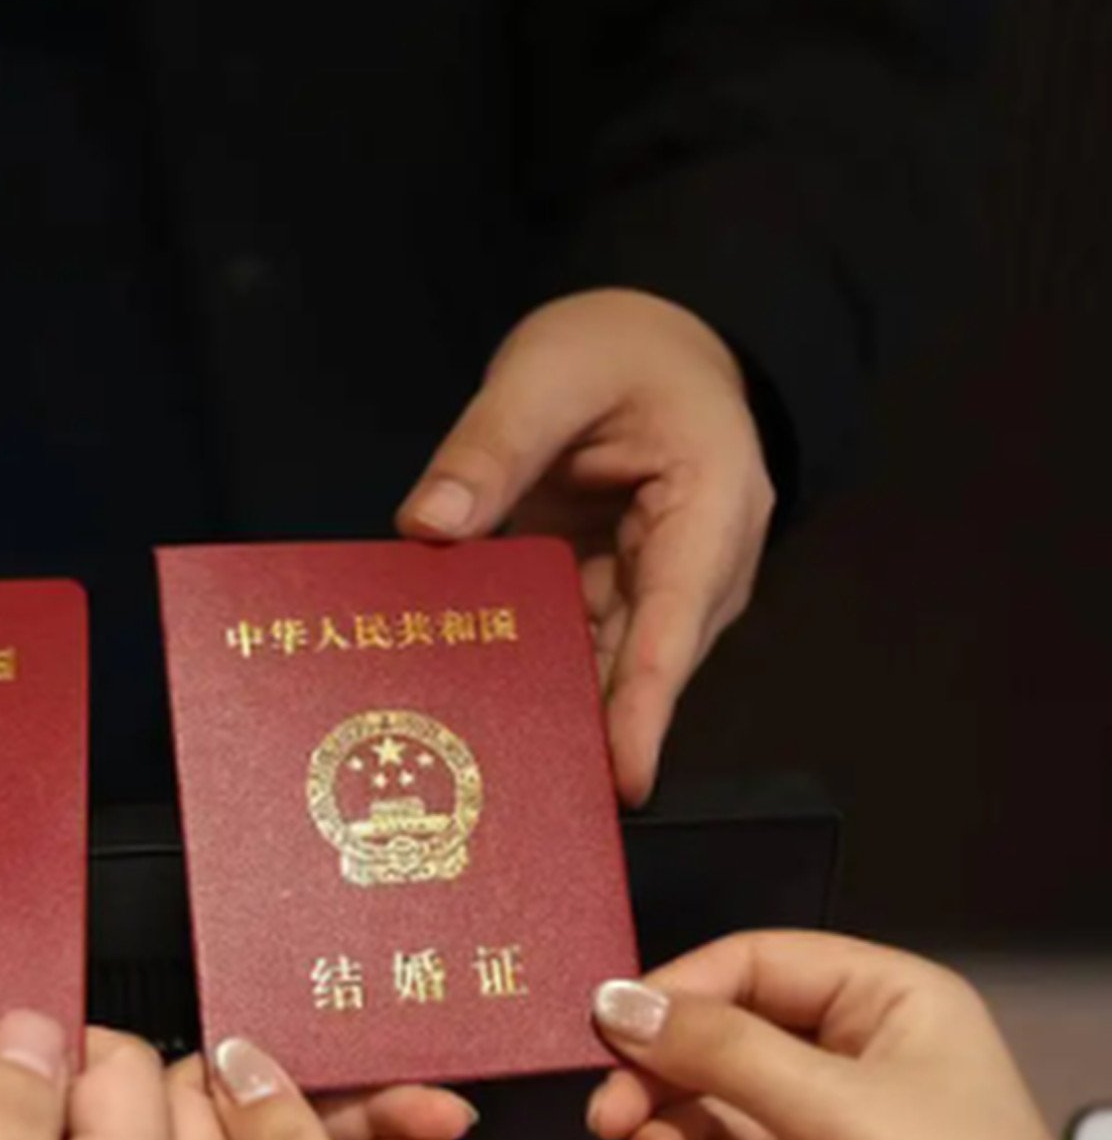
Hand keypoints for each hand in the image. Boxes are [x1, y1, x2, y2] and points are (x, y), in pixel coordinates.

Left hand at [400, 290, 775, 806]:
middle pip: (641, 667)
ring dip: (551, 713)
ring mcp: (661, 593)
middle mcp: (701, 569)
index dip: (644, 710)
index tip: (622, 781)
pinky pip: (577, 654)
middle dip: (586, 731)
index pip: (673, 624)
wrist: (654, 342)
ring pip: (606, 672)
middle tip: (518, 796)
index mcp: (712, 506)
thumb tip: (426, 526)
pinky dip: (532, 679)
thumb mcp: (549, 371)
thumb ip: (489, 447)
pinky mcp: (618, 603)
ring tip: (487, 772)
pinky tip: (477, 715)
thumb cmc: (623, 349)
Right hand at [589, 938, 1111, 1139]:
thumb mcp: (842, 1111)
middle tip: (613, 1120)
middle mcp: (855, 1068)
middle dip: (660, 1084)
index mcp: (888, 1007)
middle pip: (720, 1048)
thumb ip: (725, 1053)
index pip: (756, 966)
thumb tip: (626, 1008)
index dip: (678, 995)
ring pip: (711, 1125)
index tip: (610, 1032)